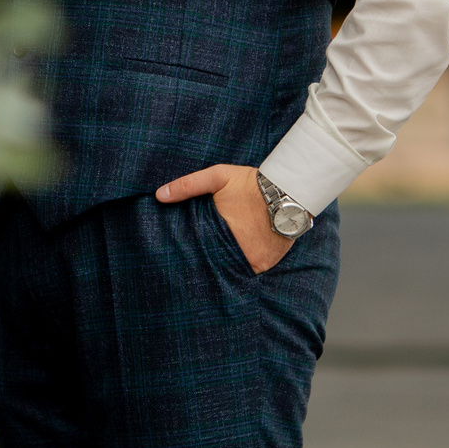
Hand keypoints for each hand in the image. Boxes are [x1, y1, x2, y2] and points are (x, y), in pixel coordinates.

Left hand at [155, 164, 291, 274]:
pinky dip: (242, 265)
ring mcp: (252, 261)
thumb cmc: (250, 183)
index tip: (182, 254)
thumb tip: (159, 196)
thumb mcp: (217, 177)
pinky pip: (249, 270)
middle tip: (198, 261)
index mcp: (219, 235)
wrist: (290, 191)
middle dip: (207, 261)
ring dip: (224, 265)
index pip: (198, 252)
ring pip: (231, 269)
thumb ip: (188, 186)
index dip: (191, 253)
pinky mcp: (265, 264)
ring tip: (213, 263)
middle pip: (214, 263)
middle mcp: (236, 253)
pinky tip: (234, 260)